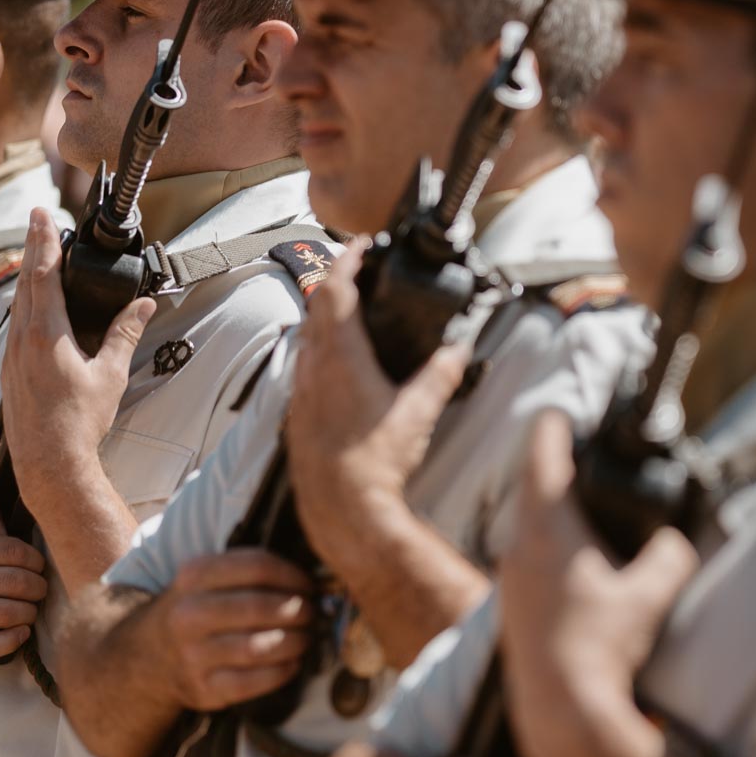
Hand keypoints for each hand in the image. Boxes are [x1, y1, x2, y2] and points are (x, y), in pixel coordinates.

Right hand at [0, 496, 50, 660]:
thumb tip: (1, 530)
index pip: (12, 551)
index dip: (35, 560)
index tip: (38, 566)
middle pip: (15, 583)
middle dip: (38, 587)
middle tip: (40, 589)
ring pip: (6, 613)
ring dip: (30, 612)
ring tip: (31, 608)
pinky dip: (14, 639)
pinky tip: (22, 631)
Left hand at [1, 209, 154, 516]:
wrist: (49, 463)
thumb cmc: (79, 423)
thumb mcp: (110, 374)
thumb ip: (125, 334)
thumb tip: (142, 305)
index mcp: (46, 335)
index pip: (42, 274)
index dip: (43, 240)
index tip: (42, 214)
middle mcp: (22, 341)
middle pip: (24, 282)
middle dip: (32, 247)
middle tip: (36, 221)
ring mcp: (11, 357)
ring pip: (16, 304)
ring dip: (27, 276)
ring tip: (36, 256)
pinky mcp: (9, 372)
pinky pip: (14, 327)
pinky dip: (24, 305)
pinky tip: (31, 307)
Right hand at [154, 548, 316, 710]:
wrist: (150, 658)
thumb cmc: (195, 611)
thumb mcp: (204, 579)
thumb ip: (245, 572)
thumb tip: (307, 580)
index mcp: (194, 576)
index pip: (256, 566)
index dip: (292, 575)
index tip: (308, 584)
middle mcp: (189, 614)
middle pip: (259, 607)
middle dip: (297, 610)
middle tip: (311, 614)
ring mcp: (193, 654)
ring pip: (259, 647)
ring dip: (295, 642)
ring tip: (306, 638)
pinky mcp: (204, 689)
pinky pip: (255, 682)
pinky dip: (283, 671)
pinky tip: (293, 663)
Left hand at [285, 239, 467, 559]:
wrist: (342, 511)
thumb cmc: (375, 465)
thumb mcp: (419, 414)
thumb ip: (440, 376)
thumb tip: (458, 351)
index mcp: (341, 358)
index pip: (336, 290)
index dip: (347, 260)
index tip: (359, 245)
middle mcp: (313, 370)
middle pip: (316, 308)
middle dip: (335, 283)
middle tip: (356, 272)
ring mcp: (301, 393)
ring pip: (305, 338)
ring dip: (323, 317)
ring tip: (345, 313)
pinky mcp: (297, 417)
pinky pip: (301, 369)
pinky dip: (316, 351)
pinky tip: (332, 366)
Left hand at [498, 410, 696, 756]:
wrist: (561, 713)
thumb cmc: (601, 648)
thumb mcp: (653, 595)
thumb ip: (672, 555)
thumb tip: (679, 541)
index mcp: (547, 528)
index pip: (542, 452)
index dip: (556, 423)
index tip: (565, 410)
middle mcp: (518, 546)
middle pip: (534, 487)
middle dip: (558, 468)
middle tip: (585, 457)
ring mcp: (509, 580)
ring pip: (529, 527)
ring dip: (554, 514)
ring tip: (588, 511)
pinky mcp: (512, 609)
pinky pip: (529, 561)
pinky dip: (551, 550)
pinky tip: (578, 569)